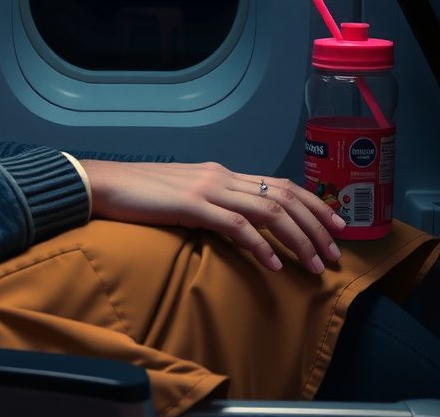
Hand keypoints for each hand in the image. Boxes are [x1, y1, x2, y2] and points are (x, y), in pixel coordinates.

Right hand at [79, 160, 346, 273]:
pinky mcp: (191, 206)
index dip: (314, 204)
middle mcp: (222, 176)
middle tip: (335, 253)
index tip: (336, 226)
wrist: (103, 185)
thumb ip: (211, 204)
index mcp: (222, 173)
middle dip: (317, 225)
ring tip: (314, 266)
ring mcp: (208, 189)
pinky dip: (259, 245)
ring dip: (297, 240)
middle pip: (285, 196)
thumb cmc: (138, 194)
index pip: (281, 183)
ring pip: (269, 211)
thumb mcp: (184, 195)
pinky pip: (235, 226)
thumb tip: (236, 224)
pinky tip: (272, 265)